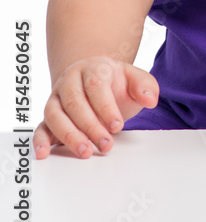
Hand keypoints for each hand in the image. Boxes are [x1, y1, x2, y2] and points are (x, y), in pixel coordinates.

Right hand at [33, 57, 158, 159]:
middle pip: (74, 102)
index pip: (95, 86)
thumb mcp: (134, 79)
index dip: (106, 107)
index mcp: (93, 68)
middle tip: (105, 144)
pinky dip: (39, 140)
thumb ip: (145, 86)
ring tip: (85, 152)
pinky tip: (44, 153)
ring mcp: (56, 98)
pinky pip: (40, 126)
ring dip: (69, 135)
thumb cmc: (115, 83)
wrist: (94, 79)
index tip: (117, 126)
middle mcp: (70, 81)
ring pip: (55, 115)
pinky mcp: (49, 117)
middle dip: (90, 126)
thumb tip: (150, 99)